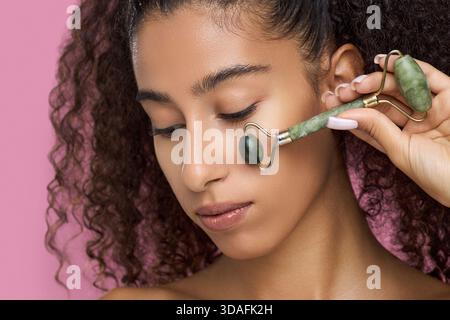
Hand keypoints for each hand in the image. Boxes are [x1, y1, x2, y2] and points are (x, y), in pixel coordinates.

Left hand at [323, 54, 449, 207]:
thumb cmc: (436, 174)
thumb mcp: (399, 151)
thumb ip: (375, 128)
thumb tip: (343, 115)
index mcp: (399, 138)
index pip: (369, 120)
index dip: (350, 110)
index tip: (330, 102)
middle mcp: (413, 121)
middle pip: (382, 101)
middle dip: (360, 94)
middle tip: (342, 91)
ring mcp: (431, 108)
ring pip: (400, 87)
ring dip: (377, 81)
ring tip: (358, 83)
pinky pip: (427, 77)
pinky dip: (407, 67)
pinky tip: (385, 63)